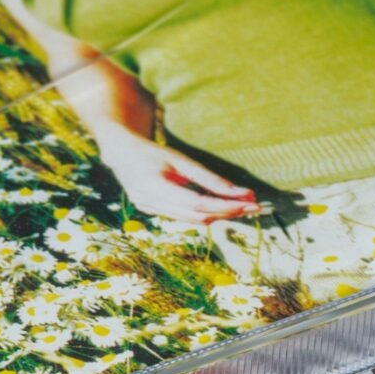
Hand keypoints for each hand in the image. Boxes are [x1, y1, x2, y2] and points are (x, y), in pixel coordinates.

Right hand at [94, 134, 260, 224]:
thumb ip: (208, 179)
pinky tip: (220, 208)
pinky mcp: (153, 213)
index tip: (250, 203)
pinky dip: (204, 213)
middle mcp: (151, 204)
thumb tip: (239, 193)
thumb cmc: (152, 152)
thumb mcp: (181, 160)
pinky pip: (184, 218)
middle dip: (227, 213)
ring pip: (192, 221)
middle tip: (254, 207)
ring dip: (218, 215)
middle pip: (198, 216)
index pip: (198, 204)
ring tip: (242, 208)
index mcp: (155, 188)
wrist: (120, 155)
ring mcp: (150, 211)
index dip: (225, 206)